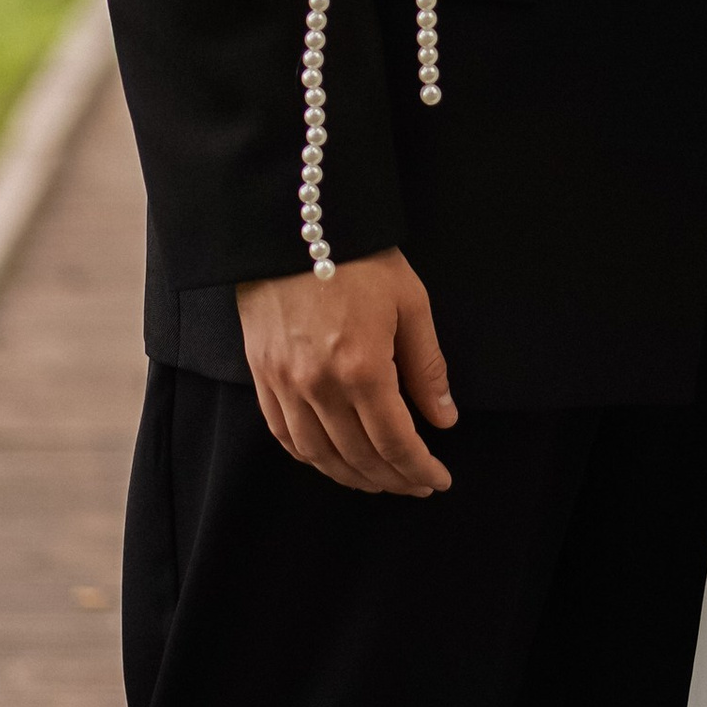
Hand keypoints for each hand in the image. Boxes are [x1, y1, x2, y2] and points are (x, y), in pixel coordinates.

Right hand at [236, 248, 458, 495]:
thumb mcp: (410, 303)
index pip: (395, 442)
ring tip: (379, 480)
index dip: (419, 468)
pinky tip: (331, 460)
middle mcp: (319, 387)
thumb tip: (444, 418)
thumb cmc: (360, 257)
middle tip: (416, 483)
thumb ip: (427, 366)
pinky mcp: (261, 376)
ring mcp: (284, 384)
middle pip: (358, 456)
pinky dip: (311, 457)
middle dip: (392, 478)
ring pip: (319, 455)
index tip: (439, 480)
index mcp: (362, 369)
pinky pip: (284, 435)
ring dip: (352, 477)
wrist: (295, 223)